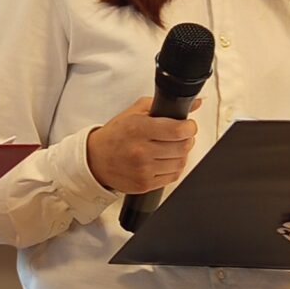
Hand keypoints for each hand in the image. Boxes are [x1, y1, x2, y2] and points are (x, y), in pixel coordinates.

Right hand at [83, 95, 201, 195]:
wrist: (95, 160)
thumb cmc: (115, 136)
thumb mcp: (134, 113)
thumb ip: (162, 105)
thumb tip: (194, 104)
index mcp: (138, 129)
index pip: (178, 130)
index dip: (189, 127)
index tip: (187, 125)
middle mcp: (141, 151)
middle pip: (183, 146)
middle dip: (186, 139)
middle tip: (179, 136)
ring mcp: (143, 170)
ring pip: (181, 162)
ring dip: (180, 154)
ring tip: (169, 149)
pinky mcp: (145, 184)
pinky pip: (173, 176)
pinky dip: (173, 168)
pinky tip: (163, 161)